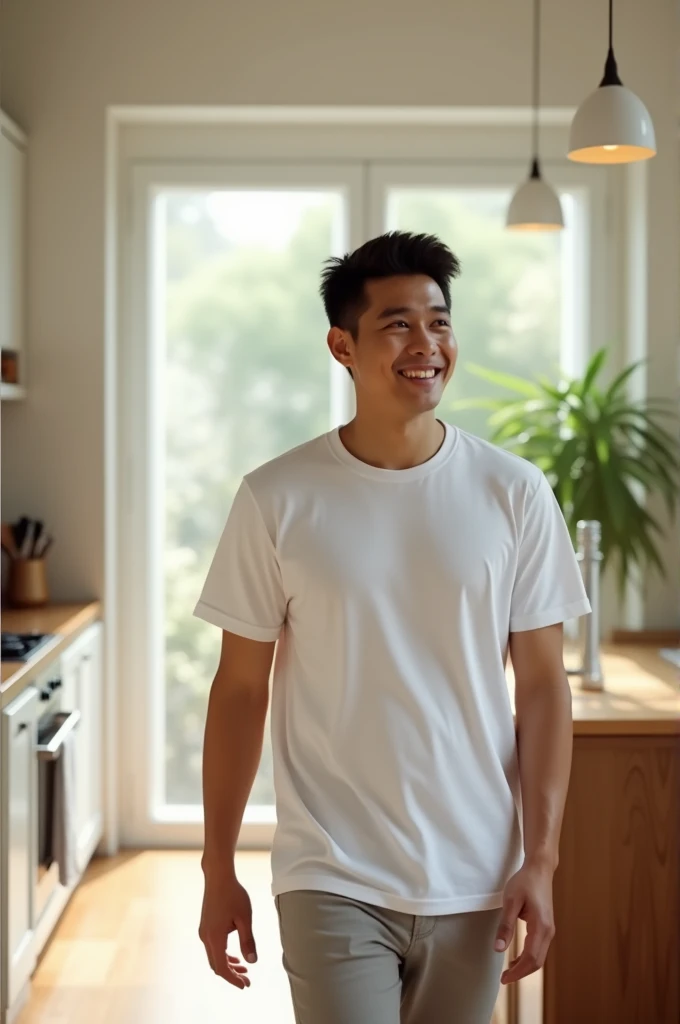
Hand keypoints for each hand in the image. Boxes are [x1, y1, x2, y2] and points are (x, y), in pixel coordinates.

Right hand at [199, 868, 257, 988]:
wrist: (218, 877)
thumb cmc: (233, 895)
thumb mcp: (245, 918)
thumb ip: (248, 941)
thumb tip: (252, 962)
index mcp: (214, 937)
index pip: (222, 967)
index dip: (233, 979)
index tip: (245, 985)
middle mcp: (206, 937)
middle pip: (216, 965)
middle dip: (231, 974)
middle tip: (247, 980)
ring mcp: (204, 932)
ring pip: (214, 956)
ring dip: (228, 965)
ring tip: (244, 969)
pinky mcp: (206, 926)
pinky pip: (213, 948)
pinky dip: (224, 955)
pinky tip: (235, 955)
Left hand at [495, 859, 555, 985]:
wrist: (540, 869)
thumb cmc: (525, 882)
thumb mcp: (510, 901)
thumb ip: (505, 926)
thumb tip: (498, 948)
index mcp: (541, 926)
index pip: (530, 958)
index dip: (517, 972)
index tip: (504, 979)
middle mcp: (548, 931)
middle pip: (537, 961)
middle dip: (521, 973)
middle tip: (504, 978)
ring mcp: (549, 930)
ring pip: (539, 956)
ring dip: (524, 966)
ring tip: (508, 971)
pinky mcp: (546, 927)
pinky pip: (539, 948)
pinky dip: (528, 957)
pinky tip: (517, 958)